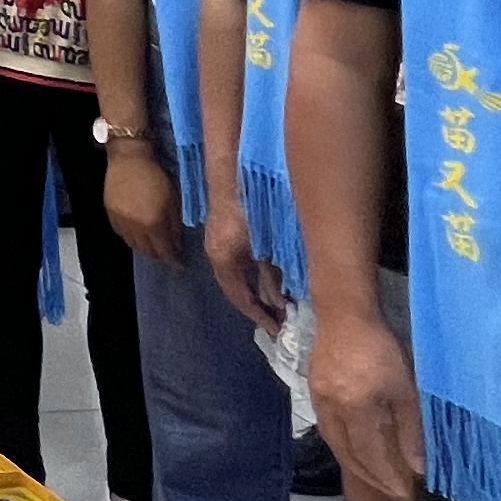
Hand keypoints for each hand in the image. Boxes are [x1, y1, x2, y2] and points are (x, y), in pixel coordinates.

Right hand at [102, 141, 180, 265]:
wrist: (129, 158)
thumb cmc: (156, 176)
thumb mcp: (173, 199)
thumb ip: (175, 224)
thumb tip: (177, 244)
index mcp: (153, 224)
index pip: (165, 252)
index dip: (174, 260)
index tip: (181, 264)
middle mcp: (135, 228)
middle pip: (148, 252)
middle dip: (160, 255)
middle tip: (168, 253)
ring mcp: (120, 222)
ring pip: (133, 245)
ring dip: (145, 248)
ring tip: (154, 245)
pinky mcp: (110, 214)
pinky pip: (122, 234)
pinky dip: (132, 238)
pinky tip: (138, 233)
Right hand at [206, 212, 286, 334]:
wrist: (234, 171)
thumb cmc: (250, 208)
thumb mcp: (266, 245)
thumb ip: (273, 274)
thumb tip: (282, 301)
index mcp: (224, 260)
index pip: (240, 298)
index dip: (258, 315)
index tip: (275, 329)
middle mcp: (218, 254)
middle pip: (237, 289)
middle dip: (258, 306)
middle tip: (279, 321)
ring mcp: (220, 243)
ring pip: (240, 276)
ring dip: (259, 290)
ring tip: (279, 304)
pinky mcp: (227, 233)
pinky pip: (241, 263)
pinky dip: (256, 275)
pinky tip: (273, 279)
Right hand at [307, 302, 426, 500]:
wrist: (344, 314)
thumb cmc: (381, 348)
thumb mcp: (404, 388)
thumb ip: (410, 429)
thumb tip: (417, 466)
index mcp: (355, 408)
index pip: (370, 456)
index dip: (386, 479)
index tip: (404, 495)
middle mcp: (332, 409)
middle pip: (347, 455)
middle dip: (369, 477)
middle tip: (389, 491)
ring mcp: (318, 400)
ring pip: (333, 442)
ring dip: (353, 462)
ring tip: (373, 474)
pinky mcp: (313, 391)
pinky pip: (326, 427)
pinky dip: (342, 443)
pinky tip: (354, 444)